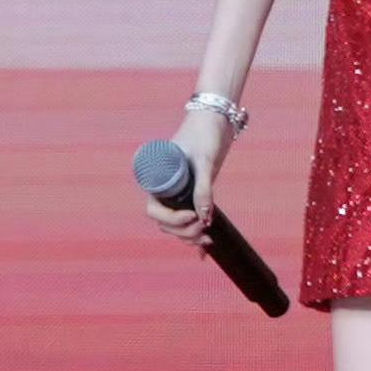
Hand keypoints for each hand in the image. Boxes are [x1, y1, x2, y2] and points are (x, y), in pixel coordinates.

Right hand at [143, 108, 234, 251]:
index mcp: (159, 179)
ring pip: (177, 223)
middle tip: (204, 232)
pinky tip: (203, 251)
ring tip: (208, 240)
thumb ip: (203, 187)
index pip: (155, 210)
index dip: (171, 220)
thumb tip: (204, 217)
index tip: (192, 217)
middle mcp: (167, 188)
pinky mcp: (194, 193)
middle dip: (182, 232)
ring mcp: (180, 192)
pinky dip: (194, 234)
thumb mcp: (205, 161)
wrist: (216, 119)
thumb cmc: (204, 134)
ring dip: (188, 236)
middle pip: (165, 221)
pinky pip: (190, 218)